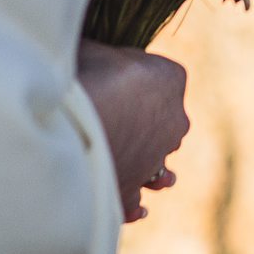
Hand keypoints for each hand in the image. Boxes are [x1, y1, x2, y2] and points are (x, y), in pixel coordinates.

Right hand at [76, 39, 188, 222]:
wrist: (79, 125)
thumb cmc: (85, 76)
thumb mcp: (91, 47)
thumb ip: (96, 52)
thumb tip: (78, 48)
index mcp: (171, 79)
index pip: (161, 76)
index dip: (134, 77)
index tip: (112, 79)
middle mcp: (174, 121)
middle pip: (164, 122)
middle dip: (146, 124)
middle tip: (119, 124)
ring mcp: (155, 160)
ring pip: (159, 167)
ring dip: (151, 169)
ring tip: (144, 173)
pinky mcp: (131, 192)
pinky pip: (135, 201)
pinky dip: (132, 204)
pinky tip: (132, 206)